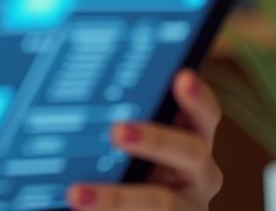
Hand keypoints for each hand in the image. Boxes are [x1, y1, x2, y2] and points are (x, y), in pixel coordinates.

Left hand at [65, 69, 224, 209]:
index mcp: (191, 139)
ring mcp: (188, 206)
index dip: (198, 97)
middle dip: (156, 140)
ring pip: (164, 203)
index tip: (182, 77)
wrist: (127, 206)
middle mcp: (198, 173)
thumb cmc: (126, 166)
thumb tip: (71, 98)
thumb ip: (118, 122)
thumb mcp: (130, 140)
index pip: (204, 115)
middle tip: (117, 131)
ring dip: (117, 199)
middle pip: (192, 153)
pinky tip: (76, 208)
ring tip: (77, 194)